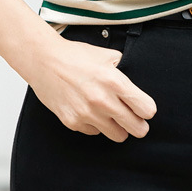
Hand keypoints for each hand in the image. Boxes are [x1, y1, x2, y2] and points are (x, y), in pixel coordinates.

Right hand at [28, 34, 156, 140]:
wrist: (44, 61)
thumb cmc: (75, 55)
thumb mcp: (106, 55)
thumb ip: (123, 68)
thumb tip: (135, 81)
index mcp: (115, 82)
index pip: (145, 109)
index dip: (147, 109)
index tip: (145, 109)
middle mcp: (103, 101)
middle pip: (136, 128)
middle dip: (139, 125)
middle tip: (137, 121)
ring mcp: (87, 114)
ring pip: (117, 135)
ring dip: (119, 128)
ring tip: (114, 117)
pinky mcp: (72, 122)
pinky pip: (94, 132)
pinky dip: (96, 125)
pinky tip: (91, 112)